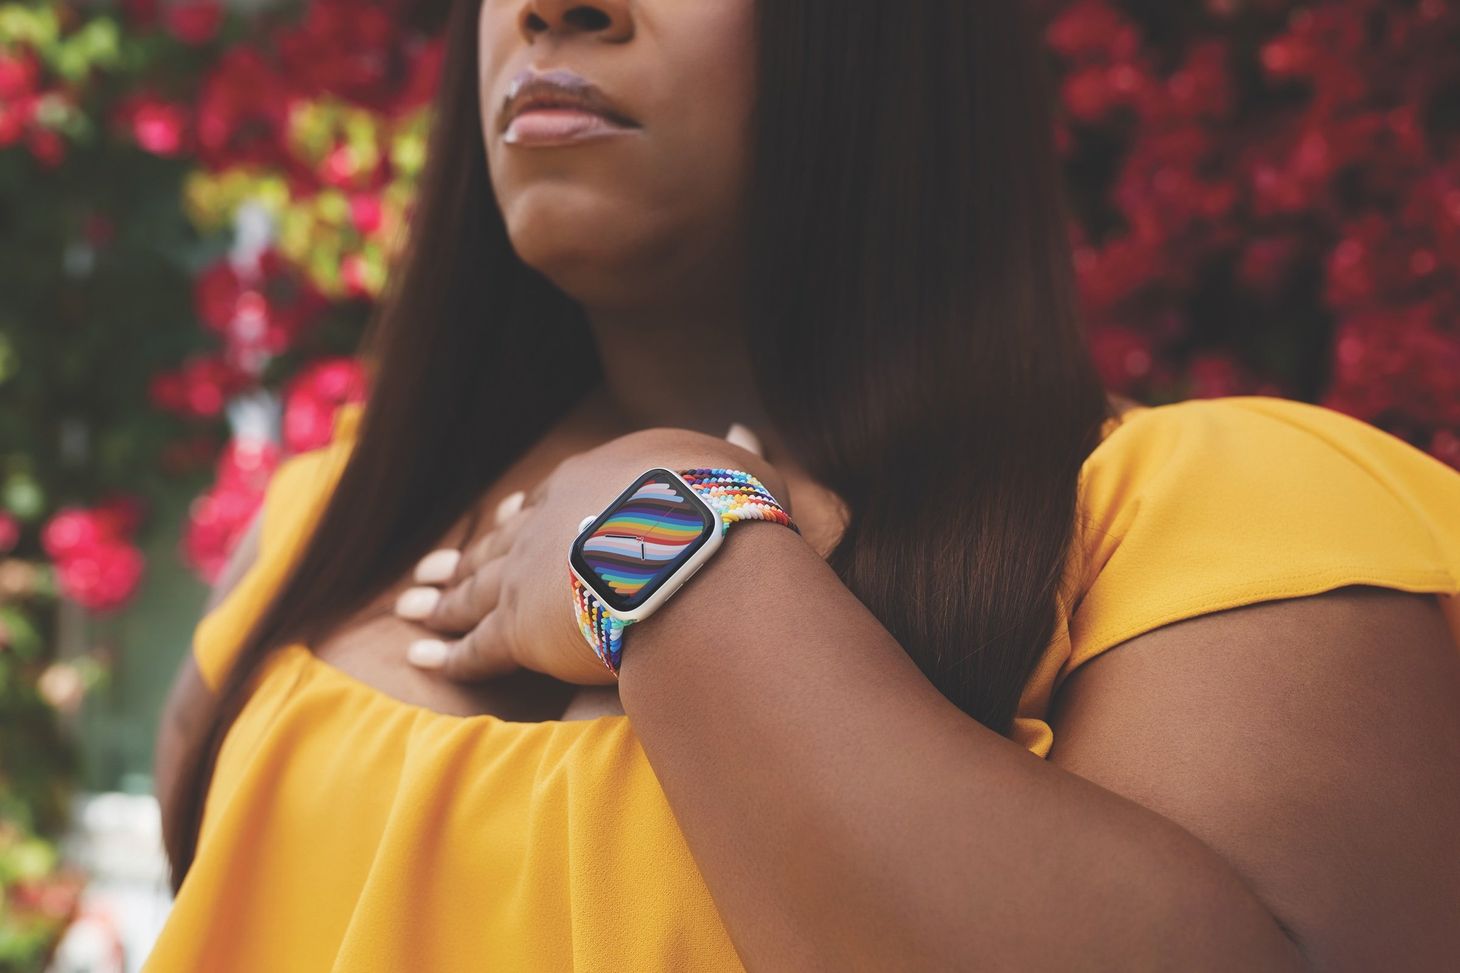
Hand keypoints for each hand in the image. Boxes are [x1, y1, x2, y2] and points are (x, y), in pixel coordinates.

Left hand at [396, 426, 787, 685]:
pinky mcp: (518, 628)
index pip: (549, 500)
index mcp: (591, 480)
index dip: (527, 514)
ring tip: (413, 605)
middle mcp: (545, 521)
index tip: (506, 517)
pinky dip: (448, 656)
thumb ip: (731, 458)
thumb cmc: (724, 508)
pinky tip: (420, 661)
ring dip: (442, 599)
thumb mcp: (736, 470)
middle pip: (498, 543)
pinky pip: (475, 648)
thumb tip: (742, 434)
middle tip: (434, 567)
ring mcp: (525, 574)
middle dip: (467, 557)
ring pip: (472, 589)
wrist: (693, 549)